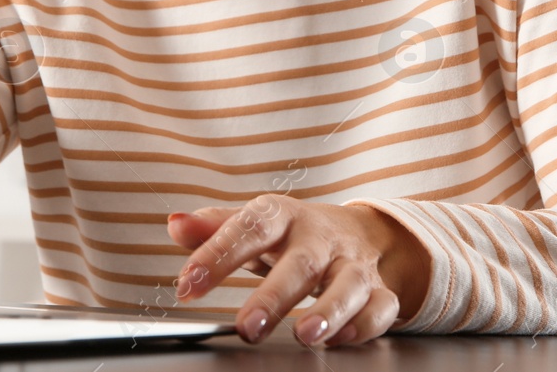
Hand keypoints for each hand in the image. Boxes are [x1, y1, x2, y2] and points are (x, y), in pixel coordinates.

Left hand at [167, 194, 430, 347]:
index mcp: (283, 217)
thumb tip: (175, 223)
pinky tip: (343, 339)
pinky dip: (365, 324)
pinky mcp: (379, 288)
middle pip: (300, 263)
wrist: (361, 233)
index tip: (188, 284)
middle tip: (248, 327)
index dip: (217, 254)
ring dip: (329, 311)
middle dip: (274, 296)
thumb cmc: (295, 234)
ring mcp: (352, 263)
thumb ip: (216, 227)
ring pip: (349, 284)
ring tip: (305, 335)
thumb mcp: (256, 224)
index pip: (248, 228)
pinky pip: (380, 306)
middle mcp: (320, 238)